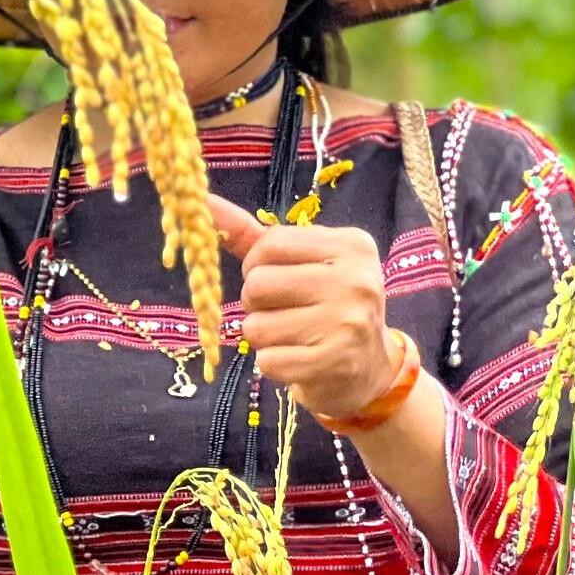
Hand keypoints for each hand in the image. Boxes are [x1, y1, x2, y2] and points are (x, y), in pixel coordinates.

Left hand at [206, 192, 401, 421]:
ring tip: (292, 338)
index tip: (274, 280)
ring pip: (256, 327)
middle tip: (283, 312)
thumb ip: (253, 235)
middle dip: (256, 303)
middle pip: (258, 283)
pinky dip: (273, 364)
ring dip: (263, 337)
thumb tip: (203, 204)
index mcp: (351, 246)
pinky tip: (299, 360)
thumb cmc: (327, 307)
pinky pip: (267, 361)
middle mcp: (355, 280)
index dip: (256, 265)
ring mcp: (346, 323)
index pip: (272, 242)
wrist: (370, 370)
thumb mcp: (304, 264)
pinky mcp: (333, 362)